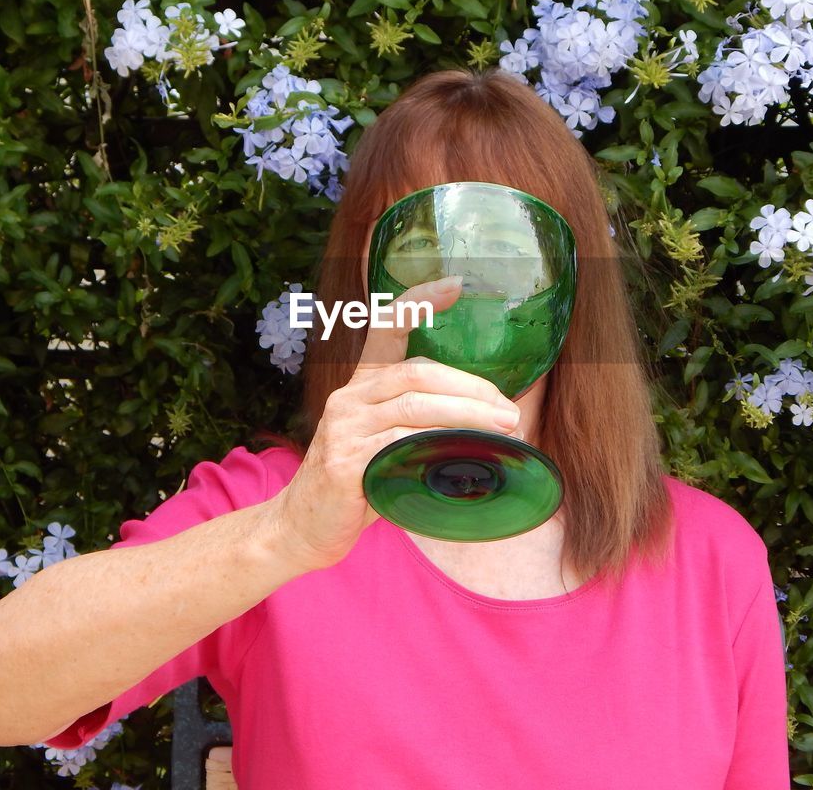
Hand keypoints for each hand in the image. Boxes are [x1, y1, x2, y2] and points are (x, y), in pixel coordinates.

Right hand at [266, 276, 521, 572]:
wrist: (302, 528)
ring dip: (468, 416)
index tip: (455, 284)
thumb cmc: (358, 485)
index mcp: (362, 385)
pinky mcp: (344, 461)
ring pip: (415, 407)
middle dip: (472, 389)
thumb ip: (422, 424)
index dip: (419, 300)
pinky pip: (400, 445)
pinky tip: (465, 455)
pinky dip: (439, 447)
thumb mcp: (386, 443)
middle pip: (418, 372)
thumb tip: (491, 421)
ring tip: (504, 430)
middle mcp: (350, 397)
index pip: (386, 327)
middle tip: (510, 411)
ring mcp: (344, 427)